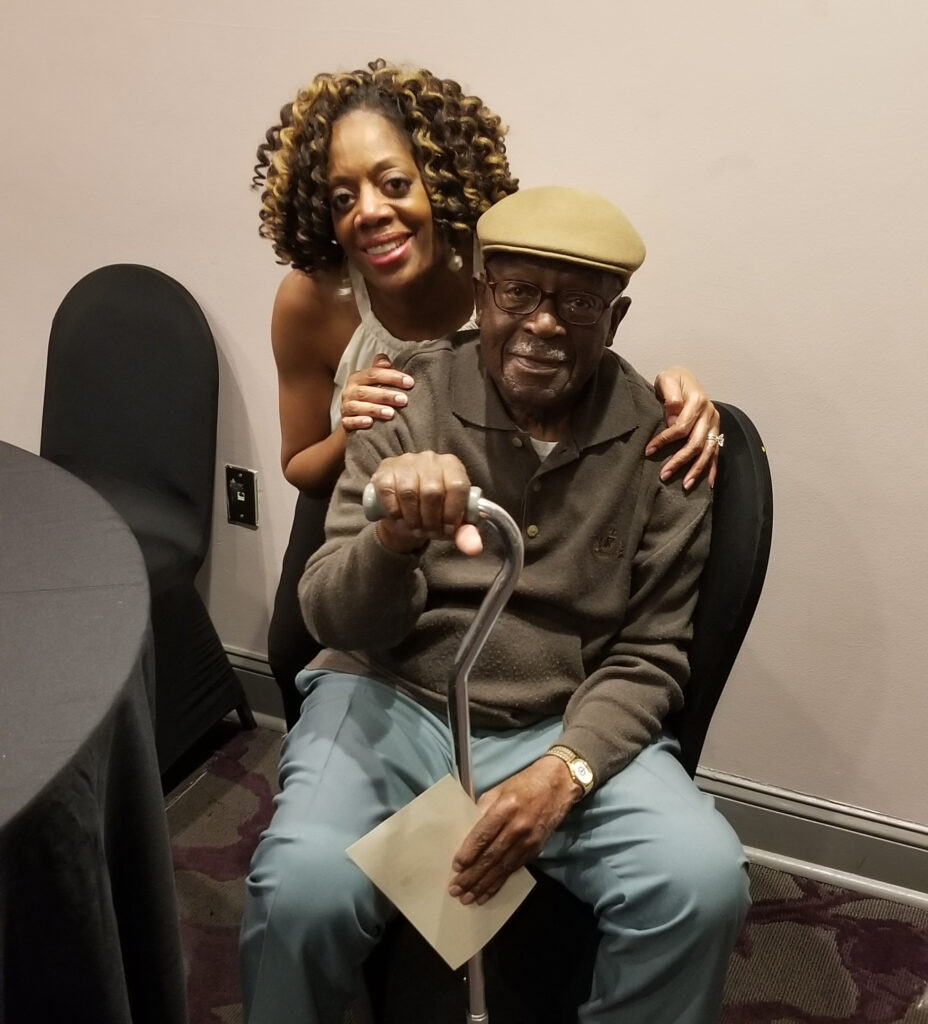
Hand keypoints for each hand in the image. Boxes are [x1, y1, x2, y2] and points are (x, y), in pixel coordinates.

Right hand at [341, 354, 413, 432]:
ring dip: (374, 409)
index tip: (409, 382)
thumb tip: (386, 361)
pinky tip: (370, 422)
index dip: (391, 377)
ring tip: (391, 413)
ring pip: (357, 406)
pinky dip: (358, 422)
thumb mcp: (375, 382)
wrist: (356, 418)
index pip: (373, 374)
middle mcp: (350, 391)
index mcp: (357, 378)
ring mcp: (346, 407)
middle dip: (385, 395)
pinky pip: (349, 422)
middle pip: (365, 391)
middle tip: (403, 400)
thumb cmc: (370, 397)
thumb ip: (381, 370)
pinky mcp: (345, 422)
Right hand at [370, 451, 482, 555]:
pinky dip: (394, 510)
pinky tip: (399, 517)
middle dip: (431, 519)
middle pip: (432, 491)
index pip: (457, 486)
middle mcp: (431, 458)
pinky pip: (388, 490)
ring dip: (412, 517)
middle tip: (429, 530)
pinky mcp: (386, 468)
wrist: (406, 511)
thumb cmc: (434, 513)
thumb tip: (474, 548)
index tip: (448, 529)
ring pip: (409, 492)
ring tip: (415, 526)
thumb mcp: (452, 523)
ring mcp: (407, 461)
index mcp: (453, 466)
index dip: (452, 512)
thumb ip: (466, 534)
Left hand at [448, 758, 579, 905]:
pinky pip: (514, 869)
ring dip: (484, 885)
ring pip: (502, 867)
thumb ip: (482, 810)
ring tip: (468, 898)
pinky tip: (487, 893)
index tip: (456, 867)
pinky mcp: (536, 850)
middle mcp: (517, 827)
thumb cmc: (524, 784)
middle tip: (455, 890)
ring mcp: (528, 841)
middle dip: (472, 876)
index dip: (469, 853)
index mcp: (506, 808)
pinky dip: (500, 883)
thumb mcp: (499, 789)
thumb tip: (466, 832)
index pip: (484, 835)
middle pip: (491, 856)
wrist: (559, 785)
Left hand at [647, 366, 720, 488]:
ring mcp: (714, 423)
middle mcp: (709, 413)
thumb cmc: (673, 379)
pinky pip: (716, 451)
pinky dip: (712, 468)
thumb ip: (671, 397)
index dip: (666, 440)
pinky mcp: (715, 430)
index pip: (682, 426)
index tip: (649, 450)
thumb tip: (673, 420)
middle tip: (664, 475)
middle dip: (680, 460)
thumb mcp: (667, 380)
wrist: (685, 377)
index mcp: (697, 401)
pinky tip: (708, 483)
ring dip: (696, 469)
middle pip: (696, 442)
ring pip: (708, 450)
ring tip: (685, 485)